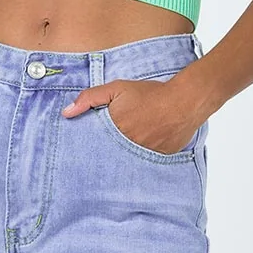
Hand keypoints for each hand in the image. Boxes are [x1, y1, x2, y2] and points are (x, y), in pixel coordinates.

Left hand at [61, 75, 202, 154]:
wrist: (185, 101)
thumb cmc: (151, 94)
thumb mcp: (117, 89)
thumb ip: (90, 98)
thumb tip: (66, 113)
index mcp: (115, 131)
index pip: (95, 146)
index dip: (89, 148)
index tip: (81, 152)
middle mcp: (128, 146)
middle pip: (109, 156)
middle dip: (104, 157)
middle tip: (98, 159)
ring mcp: (144, 155)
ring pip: (127, 161)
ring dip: (123, 158)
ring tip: (122, 155)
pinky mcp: (159, 159)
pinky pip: (145, 163)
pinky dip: (142, 158)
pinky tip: (143, 150)